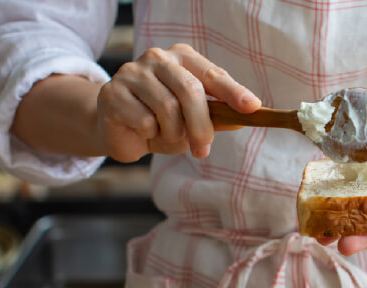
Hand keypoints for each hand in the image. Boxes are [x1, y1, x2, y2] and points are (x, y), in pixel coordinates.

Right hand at [96, 43, 260, 162]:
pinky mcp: (113, 92)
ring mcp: (132, 72)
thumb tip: (249, 115)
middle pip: (190, 91)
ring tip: (165, 136)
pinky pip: (144, 120)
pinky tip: (142, 131)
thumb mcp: (194, 120)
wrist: (120, 131)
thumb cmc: (163, 123)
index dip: (233, 92)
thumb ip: (218, 116)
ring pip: (167, 108)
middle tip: (202, 150)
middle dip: (201, 127)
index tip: (253, 108)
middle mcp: (157, 58)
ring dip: (172, 133)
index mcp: (182, 57)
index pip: (212, 74)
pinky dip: (149, 134)